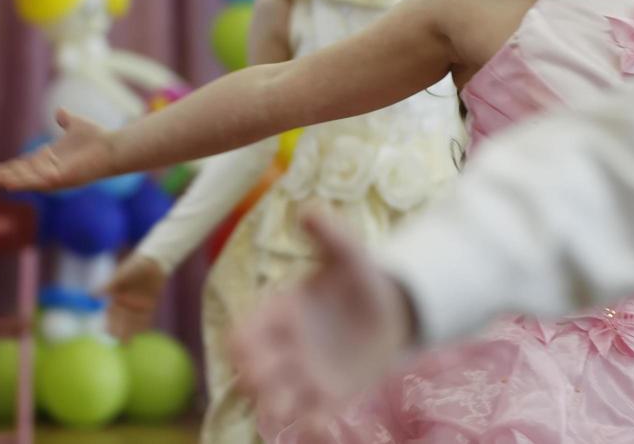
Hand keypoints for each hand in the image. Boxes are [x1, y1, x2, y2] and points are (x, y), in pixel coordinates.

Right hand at [0, 109, 114, 190]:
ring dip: (6, 179)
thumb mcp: (76, 126)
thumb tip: (59, 111)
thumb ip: (66, 120)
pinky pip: (40, 181)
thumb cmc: (97, 139)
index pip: (18, 166)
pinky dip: (25, 181)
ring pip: (25, 180)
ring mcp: (55, 177)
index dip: (0, 169)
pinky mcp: (63, 178)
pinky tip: (10, 183)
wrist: (115, 146)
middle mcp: (48, 171)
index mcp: (47, 160)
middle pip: (17, 175)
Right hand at [101, 254, 168, 339]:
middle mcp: (126, 304)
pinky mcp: (149, 305)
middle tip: (118, 342)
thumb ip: (108, 285)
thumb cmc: (134, 266)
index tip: (105, 331)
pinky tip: (142, 332)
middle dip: (119, 331)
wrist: (153, 262)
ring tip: (127, 343)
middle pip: (121, 320)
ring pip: (132, 321)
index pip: (111, 313)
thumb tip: (91, 295)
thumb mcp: (121, 275)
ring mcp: (138, 306)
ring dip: (130, 331)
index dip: (109, 322)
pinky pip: (146, 317)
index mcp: (116, 298)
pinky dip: (143, 325)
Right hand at [231, 210, 414, 431]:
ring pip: (275, 405)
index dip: (242, 347)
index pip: (242, 337)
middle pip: (252, 377)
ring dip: (278, 413)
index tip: (250, 352)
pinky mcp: (328, 399)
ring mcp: (302, 379)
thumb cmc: (359, 278)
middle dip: (257, 385)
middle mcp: (282, 352)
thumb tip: (308, 211)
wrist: (391, 309)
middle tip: (272, 392)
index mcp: (276, 316)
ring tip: (295, 416)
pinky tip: (322, 430)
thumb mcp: (348, 253)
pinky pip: (310, 421)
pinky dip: (310, 430)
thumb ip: (329, 235)